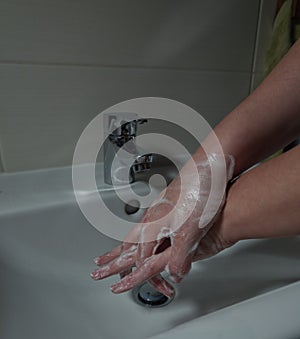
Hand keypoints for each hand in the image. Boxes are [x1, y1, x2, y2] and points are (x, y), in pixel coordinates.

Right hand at [91, 153, 234, 295]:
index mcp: (151, 227)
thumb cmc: (198, 194)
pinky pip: (148, 227)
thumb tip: (175, 274)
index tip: (138, 286)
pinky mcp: (167, 207)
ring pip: (136, 234)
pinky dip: (141, 237)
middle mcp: (151, 219)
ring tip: (116, 253)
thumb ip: (179, 257)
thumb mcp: (189, 233)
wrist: (208, 170)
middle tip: (98, 266)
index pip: (139, 259)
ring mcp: (158, 212)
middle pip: (127, 244)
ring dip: (124, 247)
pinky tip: (150, 236)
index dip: (141, 277)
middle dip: (112, 258)